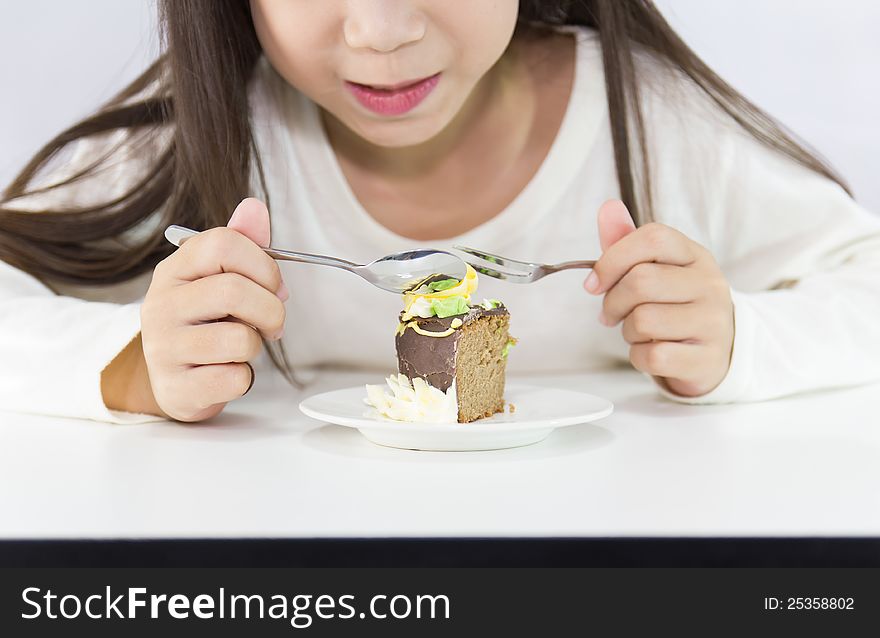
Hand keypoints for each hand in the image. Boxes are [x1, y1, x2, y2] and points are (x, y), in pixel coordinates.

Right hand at [140, 198, 287, 420]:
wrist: (175, 380)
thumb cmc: (206, 322)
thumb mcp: (219, 278)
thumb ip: (241, 243)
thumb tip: (255, 206)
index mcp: (174, 270)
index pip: (223, 244)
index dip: (263, 265)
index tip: (275, 287)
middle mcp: (160, 305)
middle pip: (234, 291)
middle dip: (270, 310)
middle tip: (272, 324)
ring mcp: (163, 348)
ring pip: (238, 339)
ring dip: (255, 346)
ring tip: (241, 347)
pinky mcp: (176, 388)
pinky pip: (232, 379)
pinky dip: (243, 378)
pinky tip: (226, 372)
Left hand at [584, 200, 733, 396]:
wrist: (719, 350)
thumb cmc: (676, 305)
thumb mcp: (658, 270)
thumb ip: (628, 242)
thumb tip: (607, 207)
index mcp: (695, 255)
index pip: (653, 238)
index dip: (612, 259)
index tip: (593, 284)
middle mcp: (710, 284)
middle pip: (641, 281)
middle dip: (613, 302)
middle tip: (611, 314)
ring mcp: (713, 322)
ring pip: (643, 321)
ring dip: (628, 331)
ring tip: (639, 332)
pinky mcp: (707, 358)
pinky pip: (653, 356)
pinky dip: (639, 357)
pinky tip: (651, 351)